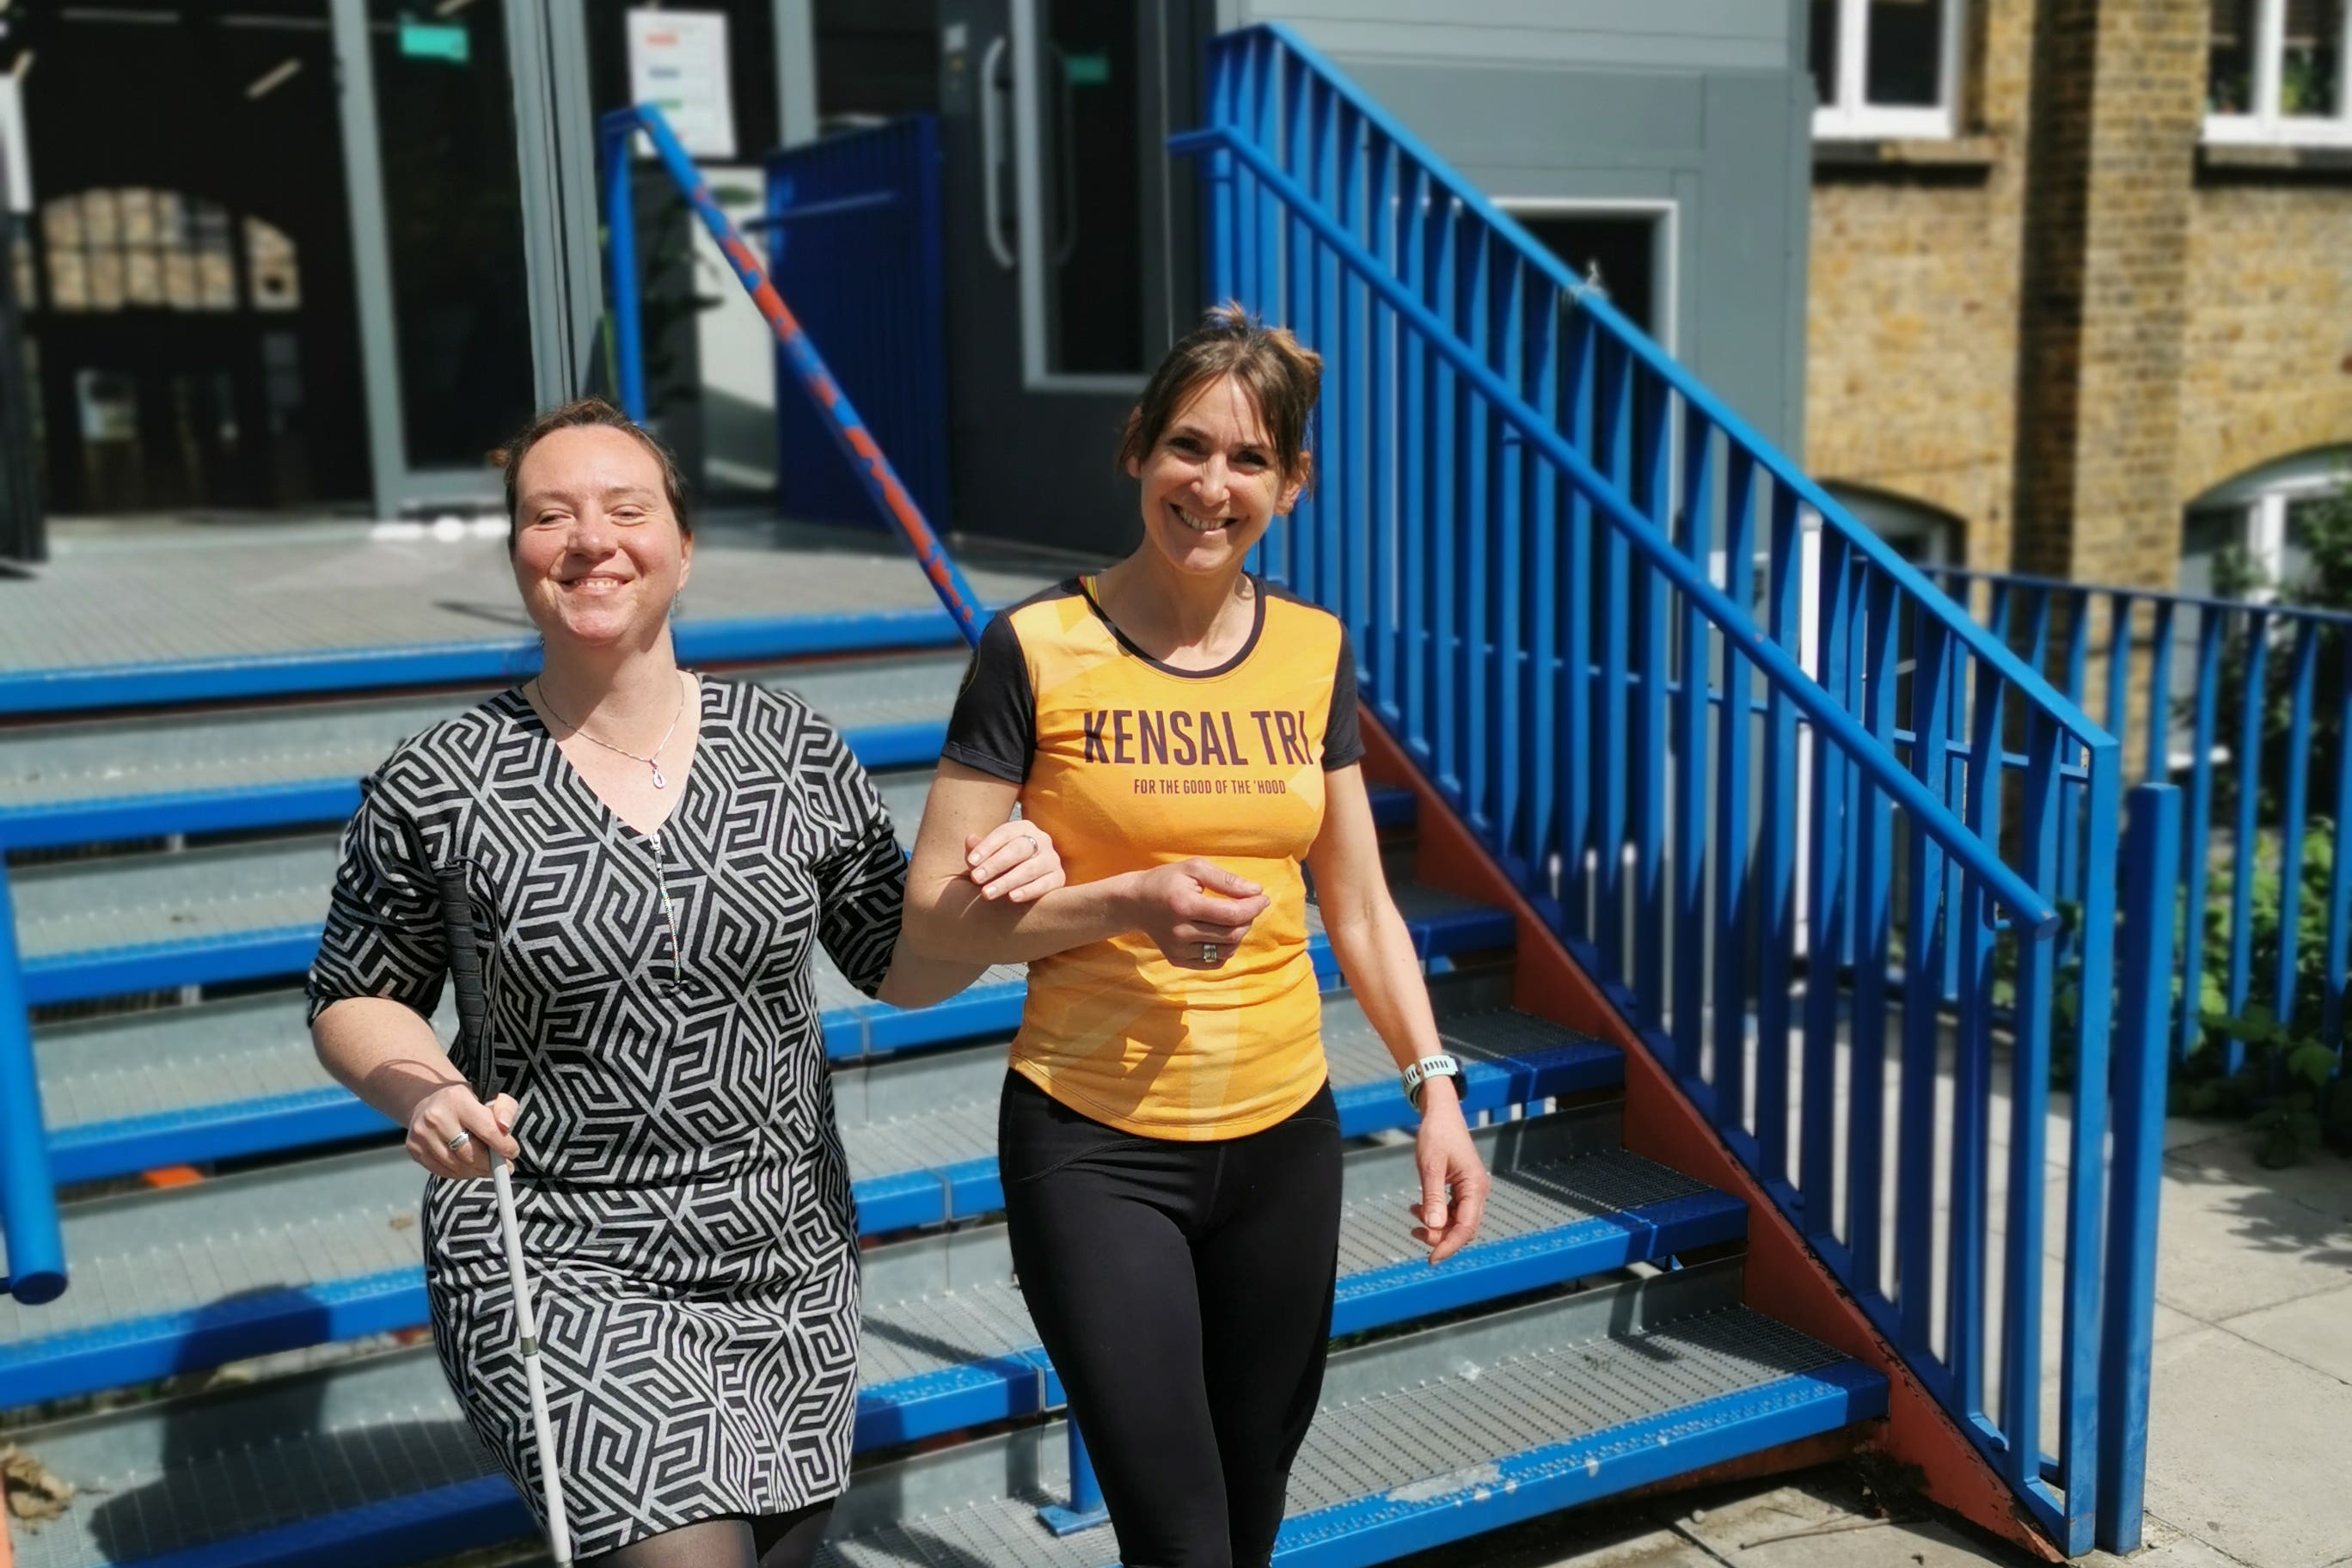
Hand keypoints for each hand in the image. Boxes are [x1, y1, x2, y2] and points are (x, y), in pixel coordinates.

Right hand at [406, 1083, 521, 1179]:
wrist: (428, 1099)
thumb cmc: (465, 1101)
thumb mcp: (488, 1095)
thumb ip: (505, 1108)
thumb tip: (505, 1126)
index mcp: (458, 1100)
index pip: (486, 1130)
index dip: (503, 1146)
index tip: (513, 1153)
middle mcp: (436, 1117)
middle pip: (469, 1153)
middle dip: (489, 1164)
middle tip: (502, 1167)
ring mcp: (421, 1134)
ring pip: (455, 1166)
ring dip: (475, 1171)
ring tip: (486, 1167)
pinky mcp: (413, 1148)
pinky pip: (441, 1171)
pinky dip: (459, 1174)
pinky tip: (468, 1168)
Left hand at [965, 818, 1065, 902]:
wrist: (1025, 881)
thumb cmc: (1002, 865)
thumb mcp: (988, 855)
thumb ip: (978, 848)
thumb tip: (970, 839)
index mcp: (1023, 828)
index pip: (1004, 833)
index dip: (987, 847)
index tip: (971, 862)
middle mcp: (1041, 840)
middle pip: (1018, 849)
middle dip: (995, 864)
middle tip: (975, 879)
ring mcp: (1052, 859)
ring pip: (1031, 868)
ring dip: (1007, 881)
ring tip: (986, 893)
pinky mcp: (1059, 878)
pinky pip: (1045, 884)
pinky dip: (1028, 891)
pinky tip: (1011, 897)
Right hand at [1127, 858, 1271, 968]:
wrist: (1135, 903)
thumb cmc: (1168, 881)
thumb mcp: (1195, 869)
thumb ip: (1226, 880)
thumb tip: (1256, 892)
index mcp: (1184, 906)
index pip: (1231, 914)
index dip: (1253, 907)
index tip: (1262, 898)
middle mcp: (1180, 932)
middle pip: (1232, 934)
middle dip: (1248, 920)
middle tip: (1248, 906)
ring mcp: (1178, 950)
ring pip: (1226, 950)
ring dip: (1238, 934)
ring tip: (1233, 919)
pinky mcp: (1177, 960)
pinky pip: (1214, 961)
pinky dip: (1225, 948)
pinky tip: (1220, 933)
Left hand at [1409, 1079, 1487, 1263]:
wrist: (1441, 1113)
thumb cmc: (1436, 1135)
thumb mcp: (1430, 1166)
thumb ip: (1433, 1197)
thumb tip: (1435, 1226)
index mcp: (1475, 1187)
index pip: (1466, 1227)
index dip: (1449, 1245)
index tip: (1431, 1259)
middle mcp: (1477, 1191)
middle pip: (1463, 1228)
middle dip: (1440, 1237)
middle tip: (1415, 1232)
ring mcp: (1471, 1190)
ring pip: (1457, 1221)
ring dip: (1437, 1226)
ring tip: (1413, 1219)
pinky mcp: (1462, 1187)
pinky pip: (1452, 1210)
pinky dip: (1436, 1214)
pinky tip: (1417, 1209)